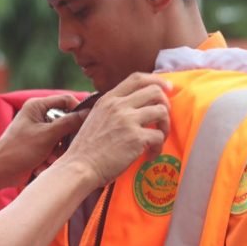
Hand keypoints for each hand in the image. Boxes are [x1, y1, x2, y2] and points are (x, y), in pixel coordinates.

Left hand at [0, 93, 88, 189]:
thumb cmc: (18, 150)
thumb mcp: (47, 135)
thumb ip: (69, 123)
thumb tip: (89, 113)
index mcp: (37, 106)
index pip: (66, 100)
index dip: (78, 110)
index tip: (88, 124)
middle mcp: (39, 116)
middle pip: (66, 121)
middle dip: (65, 139)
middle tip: (62, 149)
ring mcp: (39, 131)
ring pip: (62, 138)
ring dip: (57, 152)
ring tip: (48, 160)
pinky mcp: (39, 145)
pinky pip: (54, 149)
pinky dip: (51, 158)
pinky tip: (42, 166)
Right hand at [62, 72, 170, 186]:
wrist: (80, 167)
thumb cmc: (86, 149)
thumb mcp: (95, 118)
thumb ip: (112, 109)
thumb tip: (133, 109)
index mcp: (108, 99)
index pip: (137, 78)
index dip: (156, 81)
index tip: (166, 88)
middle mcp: (118, 106)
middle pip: (154, 91)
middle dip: (165, 104)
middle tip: (162, 119)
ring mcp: (128, 120)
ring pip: (162, 111)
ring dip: (165, 126)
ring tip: (159, 139)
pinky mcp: (136, 138)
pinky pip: (159, 136)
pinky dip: (159, 147)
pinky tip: (150, 155)